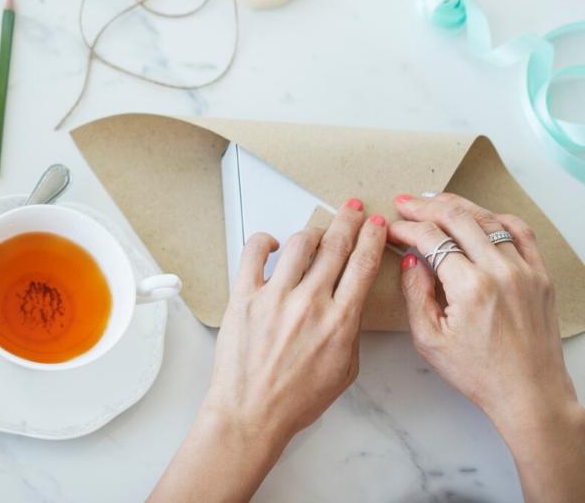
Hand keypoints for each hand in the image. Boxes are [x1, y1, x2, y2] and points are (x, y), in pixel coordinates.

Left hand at [151, 199, 386, 501]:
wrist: (252, 413)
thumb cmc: (296, 399)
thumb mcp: (345, 369)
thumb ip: (350, 330)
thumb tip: (348, 302)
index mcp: (340, 321)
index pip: (363, 265)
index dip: (373, 238)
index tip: (377, 224)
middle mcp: (310, 303)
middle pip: (336, 245)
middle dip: (348, 221)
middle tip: (353, 209)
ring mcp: (275, 297)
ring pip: (301, 243)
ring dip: (313, 230)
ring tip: (317, 231)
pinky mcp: (244, 296)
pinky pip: (254, 252)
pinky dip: (266, 240)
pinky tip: (274, 243)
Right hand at [390, 192, 584, 502]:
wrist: (529, 394)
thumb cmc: (480, 373)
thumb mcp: (429, 340)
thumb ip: (415, 294)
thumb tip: (410, 259)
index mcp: (470, 287)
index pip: (431, 238)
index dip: (406, 228)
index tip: (391, 229)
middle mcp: (500, 271)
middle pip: (458, 217)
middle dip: (425, 206)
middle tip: (405, 204)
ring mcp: (525, 270)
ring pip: (488, 219)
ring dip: (458, 206)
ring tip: (435, 202)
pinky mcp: (540, 275)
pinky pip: (520, 232)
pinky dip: (496, 218)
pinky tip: (478, 217)